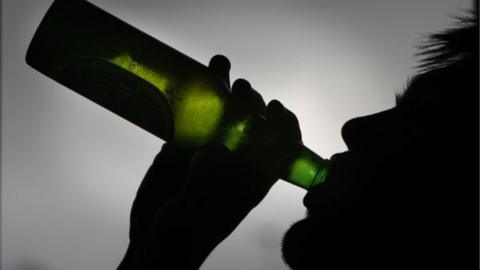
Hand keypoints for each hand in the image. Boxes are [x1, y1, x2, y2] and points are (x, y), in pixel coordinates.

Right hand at [118, 55, 302, 269]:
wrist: (149, 244)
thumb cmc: (182, 240)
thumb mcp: (198, 215)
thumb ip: (207, 182)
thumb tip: (215, 149)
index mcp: (251, 180)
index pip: (279, 148)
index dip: (283, 126)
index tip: (276, 109)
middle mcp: (233, 160)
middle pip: (251, 122)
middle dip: (251, 102)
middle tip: (241, 89)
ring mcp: (207, 150)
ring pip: (222, 112)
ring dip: (224, 88)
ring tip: (220, 65)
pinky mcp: (182, 144)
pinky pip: (192, 114)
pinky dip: (195, 94)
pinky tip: (196, 75)